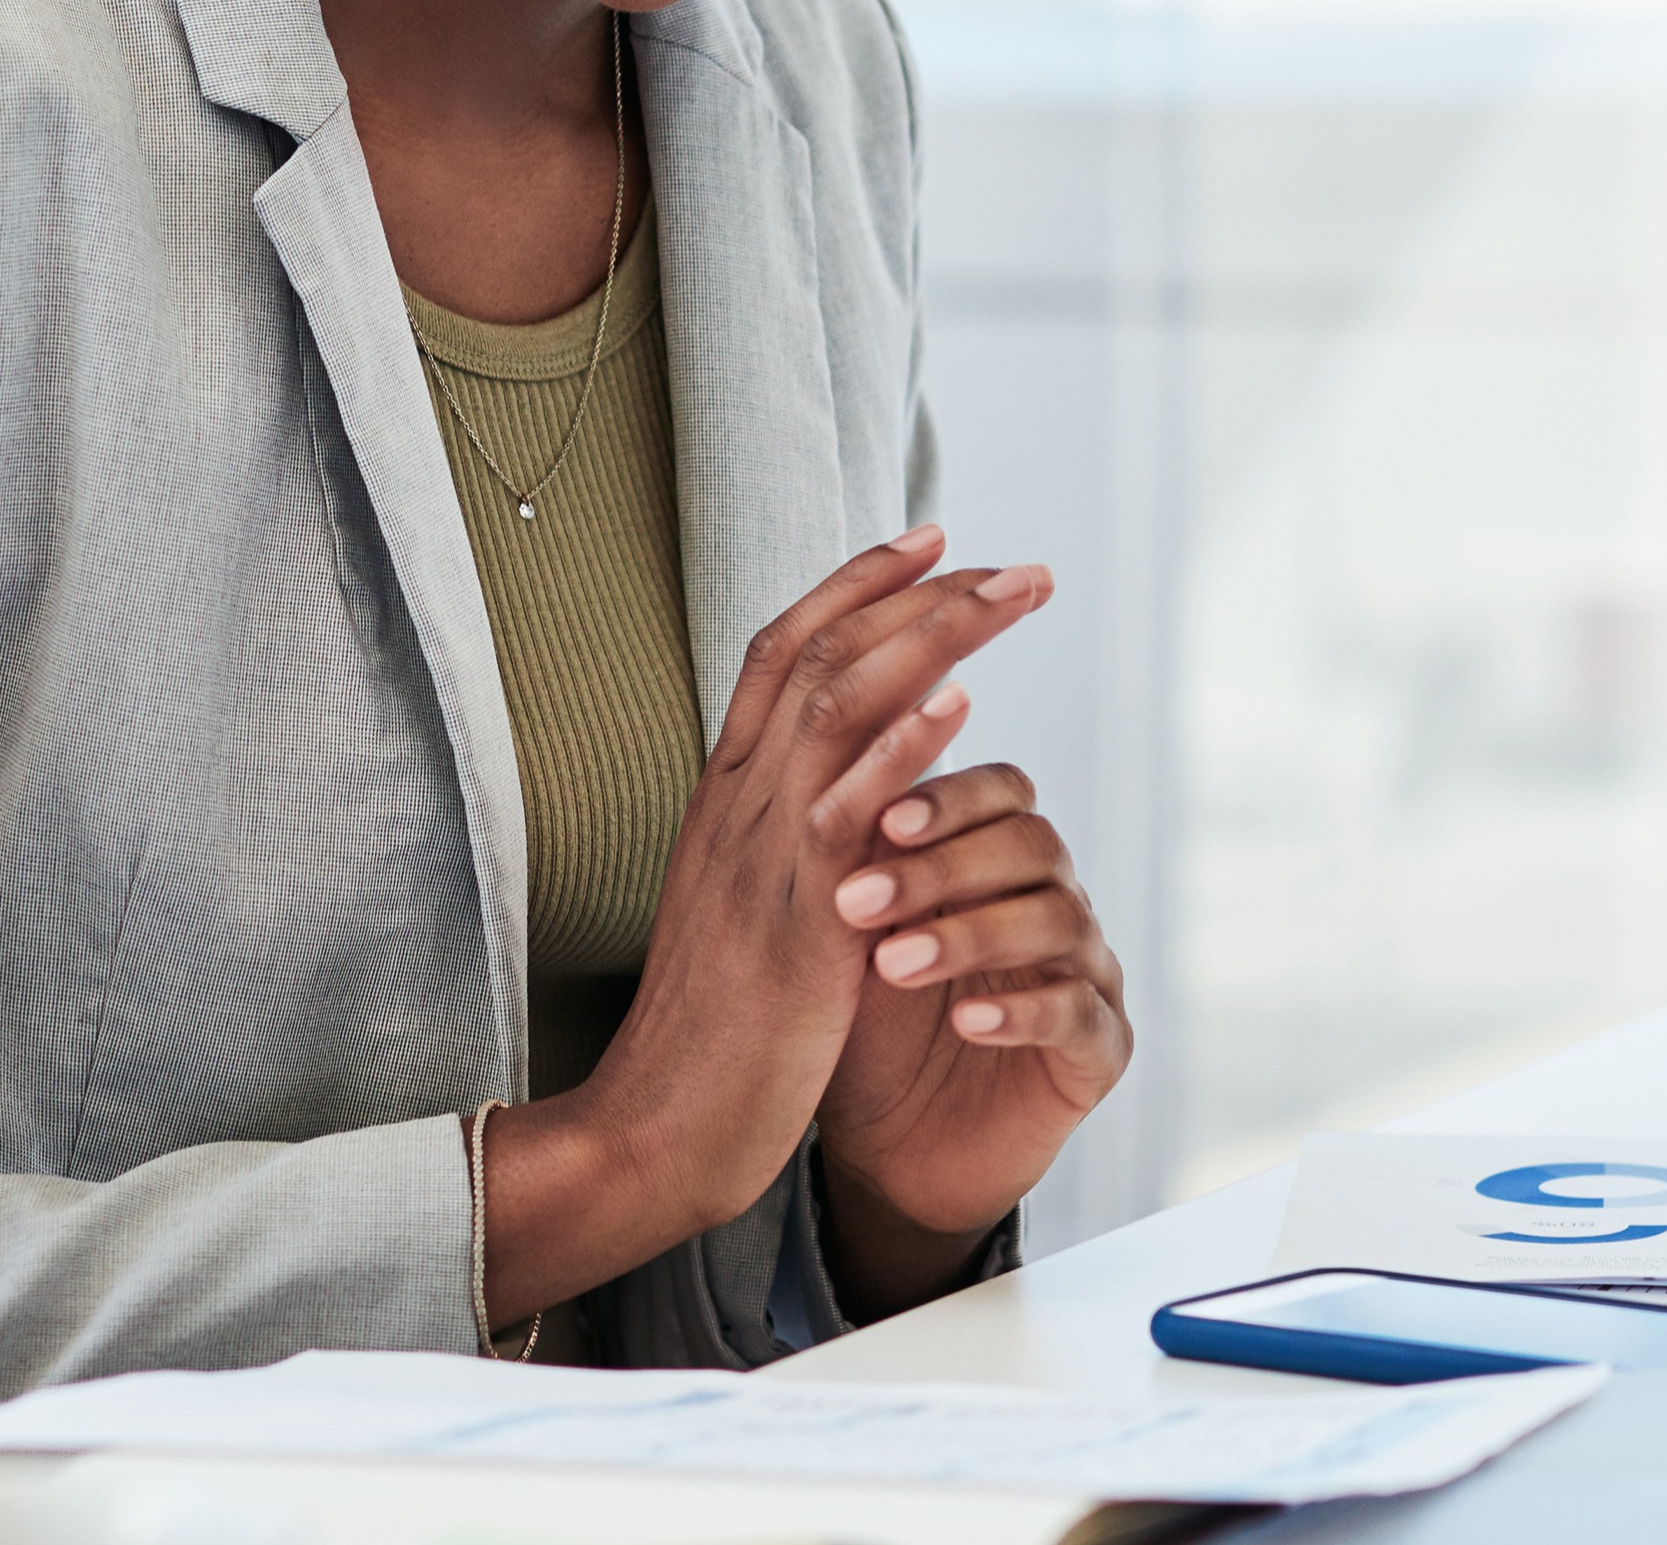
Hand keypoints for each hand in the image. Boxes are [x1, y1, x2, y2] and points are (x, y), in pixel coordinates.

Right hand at [477, 528, 1051, 1323]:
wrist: (658, 1125)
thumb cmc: (716, 1028)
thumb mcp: (754, 904)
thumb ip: (794, 835)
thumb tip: (863, 781)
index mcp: (727, 795)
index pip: (783, 652)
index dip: (856, 588)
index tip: (930, 542)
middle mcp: (737, 801)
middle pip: (821, 652)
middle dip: (918, 592)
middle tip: (1006, 557)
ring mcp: (759, 851)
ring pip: (836, 703)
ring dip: (931, 636)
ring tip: (1008, 593)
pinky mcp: (792, 916)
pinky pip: (845, 809)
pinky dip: (898, 745)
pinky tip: (959, 705)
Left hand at [814, 757, 1127, 1309]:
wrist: (885, 1151)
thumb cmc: (866, 1027)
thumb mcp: (848, 939)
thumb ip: (855, 859)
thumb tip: (824, 760)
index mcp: (1000, 860)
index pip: (1005, 790)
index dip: (950, 797)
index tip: (880, 817)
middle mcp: (1055, 903)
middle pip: (1035, 846)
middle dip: (944, 867)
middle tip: (859, 902)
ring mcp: (1086, 975)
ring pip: (1060, 922)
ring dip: (972, 935)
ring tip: (893, 965)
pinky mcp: (1100, 1051)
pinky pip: (1082, 1015)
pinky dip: (1023, 1010)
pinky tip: (968, 1019)